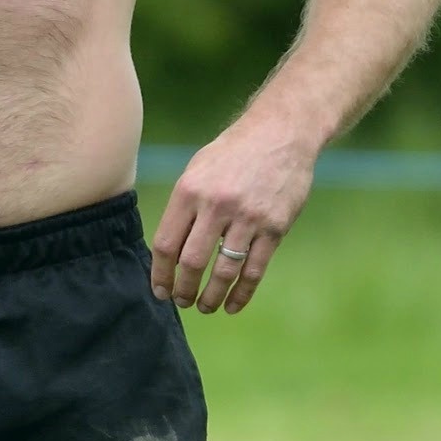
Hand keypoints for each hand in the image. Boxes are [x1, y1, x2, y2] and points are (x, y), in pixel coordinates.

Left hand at [150, 124, 315, 314]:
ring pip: (225, 271)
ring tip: (204, 307)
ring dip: (211, 296)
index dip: (160, 273)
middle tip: (181, 302)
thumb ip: (183, 207)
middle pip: (192, 262)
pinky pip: (255, 269)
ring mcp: (248, 217)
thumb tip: (167, 251)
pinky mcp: (275, 226)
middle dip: (184, 289)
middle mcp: (217, 204)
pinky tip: (233, 305)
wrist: (281, 133)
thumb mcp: (196, 169)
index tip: (160, 290)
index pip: (166, 243)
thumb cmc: (232, 154)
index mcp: (190, 190)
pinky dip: (242, 293)